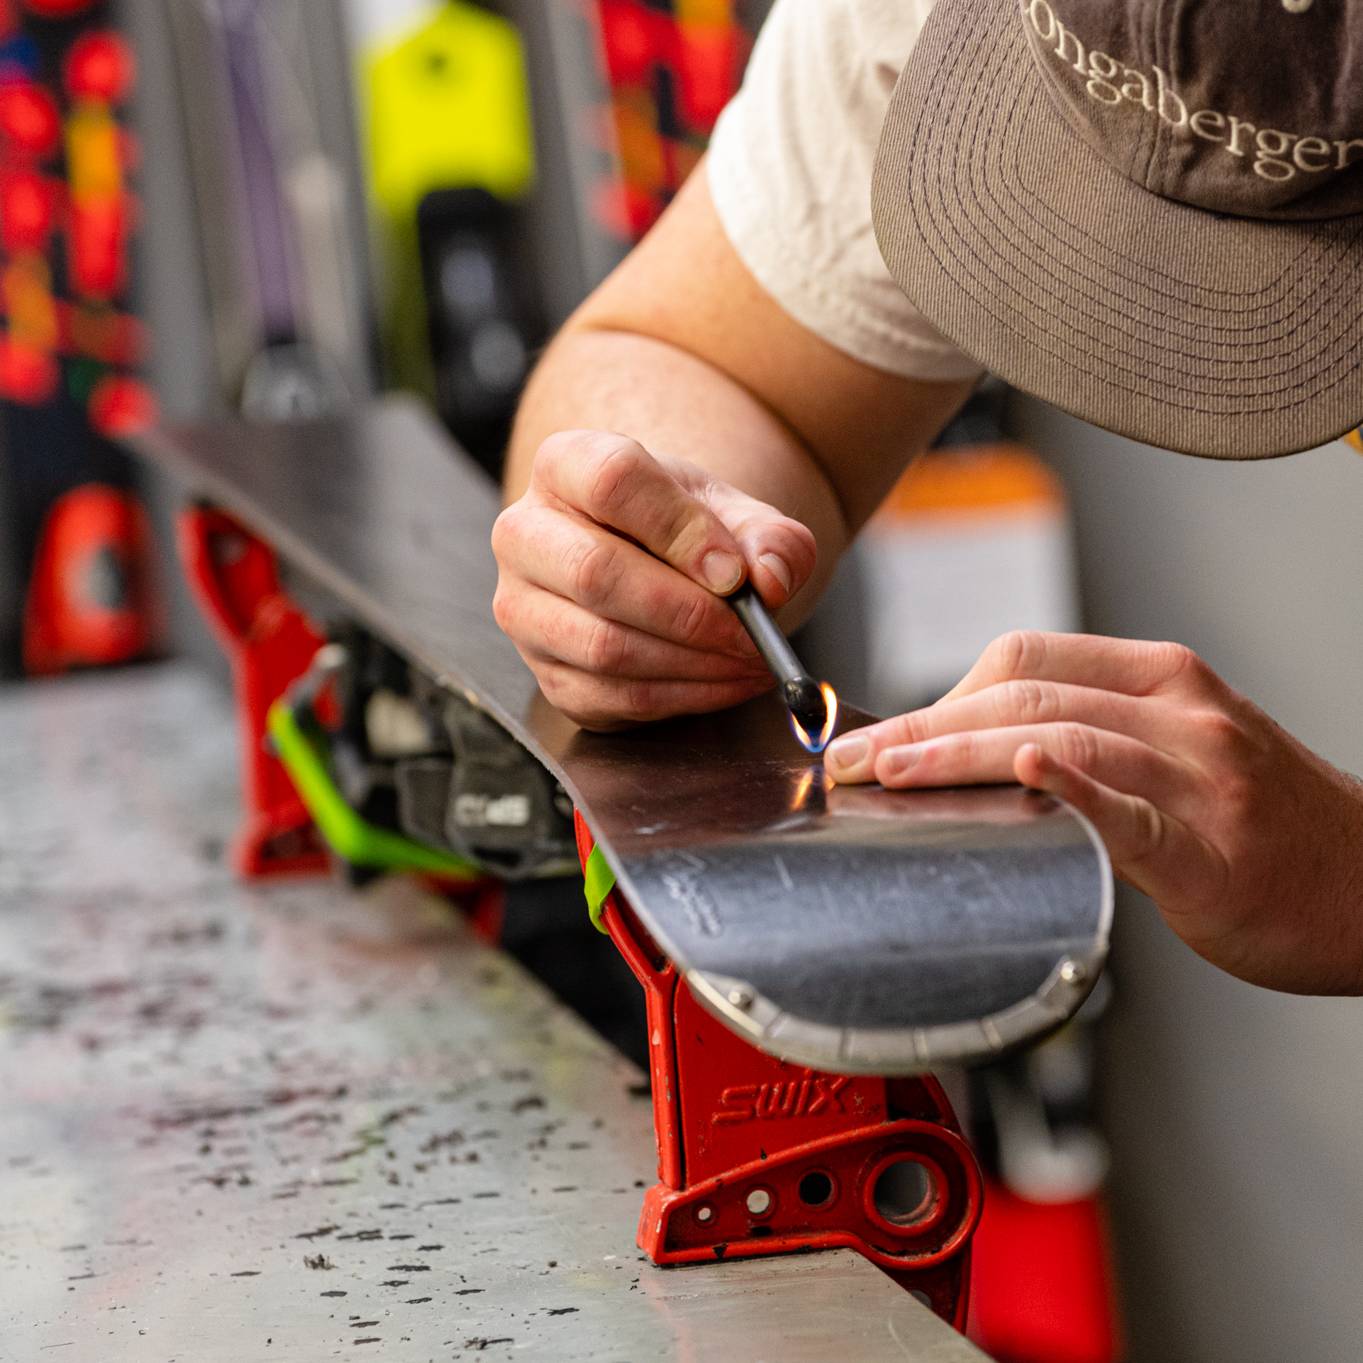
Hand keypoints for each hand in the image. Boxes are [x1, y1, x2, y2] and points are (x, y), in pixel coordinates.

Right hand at [492, 430, 816, 729]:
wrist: (652, 564)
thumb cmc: (685, 530)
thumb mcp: (736, 513)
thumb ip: (770, 537)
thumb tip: (771, 578)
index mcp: (565, 465)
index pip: (612, 482)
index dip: (681, 530)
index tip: (735, 573)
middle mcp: (525, 535)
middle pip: (594, 572)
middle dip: (688, 614)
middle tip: (750, 634)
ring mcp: (523, 610)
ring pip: (602, 646)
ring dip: (691, 663)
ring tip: (748, 660)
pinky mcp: (544, 674)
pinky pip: (613, 696)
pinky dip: (682, 698)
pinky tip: (724, 681)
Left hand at [824, 630, 1362, 993]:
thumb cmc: (1265, 824)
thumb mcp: (1179, 751)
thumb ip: (1089, 740)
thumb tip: (976, 755)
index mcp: (1162, 680)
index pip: (1025, 658)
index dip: (936, 694)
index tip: (877, 732)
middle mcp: (1179, 712)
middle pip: (1022, 693)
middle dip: (920, 727)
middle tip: (851, 760)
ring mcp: (1199, 775)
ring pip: (1057, 737)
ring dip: (957, 755)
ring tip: (888, 776)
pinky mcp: (1212, 850)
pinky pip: (1133, 810)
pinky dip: (1074, 790)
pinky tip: (1029, 777)